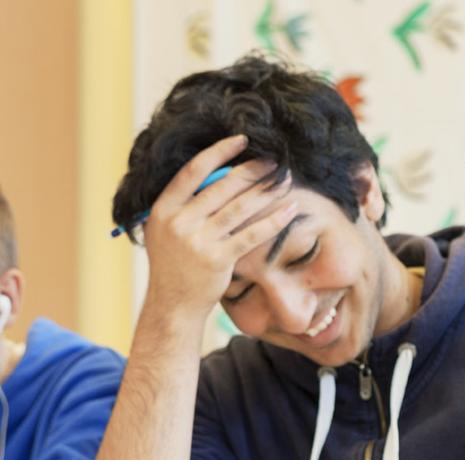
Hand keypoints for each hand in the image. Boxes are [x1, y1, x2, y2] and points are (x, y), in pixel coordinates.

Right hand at [141, 135, 296, 318]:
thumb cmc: (174, 263)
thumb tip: (214, 173)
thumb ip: (183, 204)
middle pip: (222, 186)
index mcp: (164, 208)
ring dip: (266, 191)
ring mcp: (199, 241)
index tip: (241, 140)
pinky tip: (290, 210)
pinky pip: (252, 235)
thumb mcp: (164, 229)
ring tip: (285, 180)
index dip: (218, 152)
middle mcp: (179, 222)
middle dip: (252, 170)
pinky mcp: (219, 259)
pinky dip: (273, 220)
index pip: (193, 170)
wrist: (173, 303)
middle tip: (273, 160)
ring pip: (240, 208)